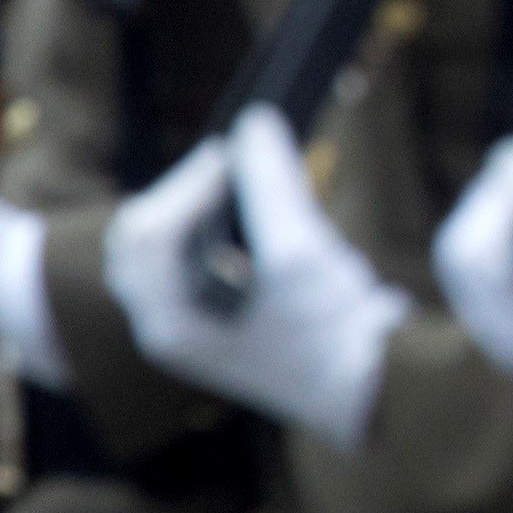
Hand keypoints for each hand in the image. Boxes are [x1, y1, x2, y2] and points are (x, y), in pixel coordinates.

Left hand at [101, 109, 404, 447]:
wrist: (374, 390)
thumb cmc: (335, 335)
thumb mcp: (302, 253)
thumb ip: (271, 184)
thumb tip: (255, 123)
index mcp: (171, 322)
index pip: (150, 232)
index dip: (187, 183)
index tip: (236, 154)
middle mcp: (170, 325)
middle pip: (139, 237)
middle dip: (179, 192)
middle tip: (231, 162)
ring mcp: (192, 323)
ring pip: (159, 246)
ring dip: (190, 205)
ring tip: (238, 180)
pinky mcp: (219, 316)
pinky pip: (187, 257)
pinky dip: (205, 224)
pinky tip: (244, 208)